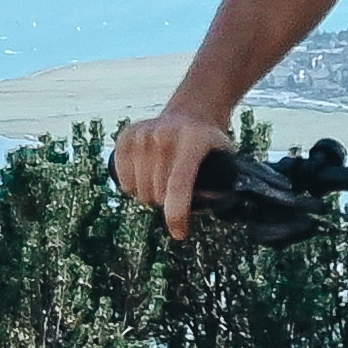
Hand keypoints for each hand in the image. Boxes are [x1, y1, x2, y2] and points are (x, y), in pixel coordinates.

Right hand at [112, 108, 235, 240]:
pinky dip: (130, 186)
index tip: (179, 234)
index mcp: (192, 142)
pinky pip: (122, 177)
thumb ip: (220, 187)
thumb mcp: (226, 159)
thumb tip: (204, 212)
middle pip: (156, 192)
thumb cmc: (209, 145)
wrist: (191, 113)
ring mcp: (143, 134)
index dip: (176, 215)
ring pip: (137, 188)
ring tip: (159, 186)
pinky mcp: (126, 135)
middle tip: (174, 196)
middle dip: (165, 203)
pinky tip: (141, 180)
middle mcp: (164, 135)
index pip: (178, 185)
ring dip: (147, 196)